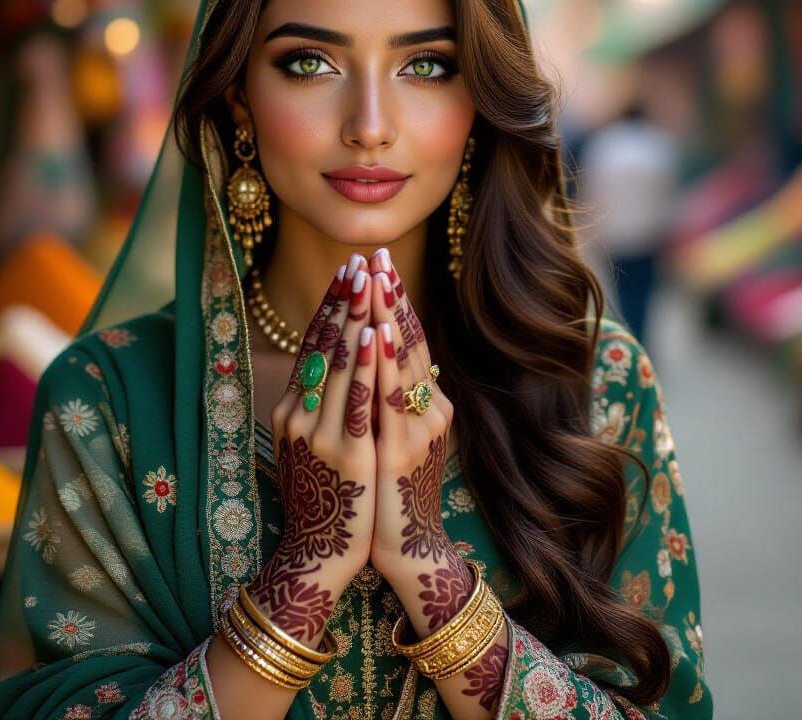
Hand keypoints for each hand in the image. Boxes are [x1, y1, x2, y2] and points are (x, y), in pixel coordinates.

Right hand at [248, 251, 378, 648]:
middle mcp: (299, 415)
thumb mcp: (313, 442)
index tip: (347, 271)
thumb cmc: (325, 496)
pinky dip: (364, 366)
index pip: (313, 345)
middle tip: (359, 261)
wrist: (319, 554)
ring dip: (355, 319)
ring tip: (368, 282)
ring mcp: (319, 434)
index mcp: (292, 409)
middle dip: (344, 301)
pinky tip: (372, 337)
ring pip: (339, 365)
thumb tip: (342, 360)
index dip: (330, 306)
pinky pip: (356, 402)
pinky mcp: (346, 455)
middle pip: (324, 346)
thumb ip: (322, 404)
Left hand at [365, 249, 460, 587]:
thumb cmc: (392, 490)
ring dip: (386, 316)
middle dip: (391, 296)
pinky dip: (384, 363)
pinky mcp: (401, 451)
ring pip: (401, 361)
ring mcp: (417, 428)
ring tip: (376, 277)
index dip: (396, 300)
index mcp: (426, 402)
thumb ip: (391, 397)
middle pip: (408, 341)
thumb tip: (373, 354)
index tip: (380, 263)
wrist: (403, 548)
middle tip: (378, 254)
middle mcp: (427, 409)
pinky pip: (390, 398)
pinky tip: (377, 333)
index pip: (410, 340)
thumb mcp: (397, 435)